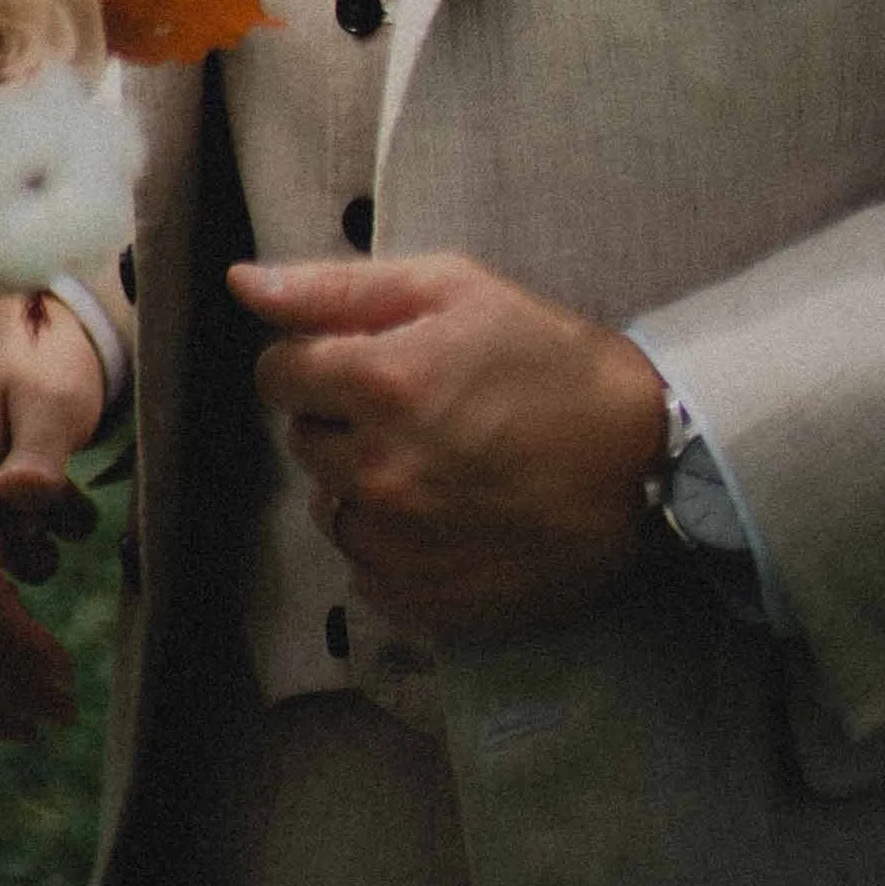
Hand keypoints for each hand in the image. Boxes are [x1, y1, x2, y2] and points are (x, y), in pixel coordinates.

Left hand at [234, 252, 666, 643]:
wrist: (644, 462)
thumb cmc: (548, 358)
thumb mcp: (452, 289)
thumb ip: (335, 287)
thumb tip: (241, 284)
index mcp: (380, 384)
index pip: (277, 374)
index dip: (313, 360)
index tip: (360, 359)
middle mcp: (379, 470)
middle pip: (303, 441)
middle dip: (340, 418)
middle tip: (412, 406)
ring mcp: (403, 545)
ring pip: (332, 508)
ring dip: (362, 483)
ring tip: (433, 462)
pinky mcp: (429, 601)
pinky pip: (367, 571)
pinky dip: (392, 543)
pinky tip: (445, 515)